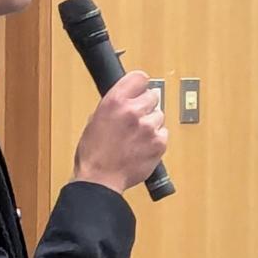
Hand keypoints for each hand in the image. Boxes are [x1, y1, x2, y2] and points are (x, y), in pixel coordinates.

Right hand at [73, 71, 168, 194]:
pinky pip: (164, 133)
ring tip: (136, 137)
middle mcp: (134, 111)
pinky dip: (156, 139)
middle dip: (146, 106)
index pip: (139, 78)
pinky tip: (142, 146)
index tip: (140, 89)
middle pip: (153, 96)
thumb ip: (114, 106)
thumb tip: (127, 99)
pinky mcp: (159, 143)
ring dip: (151, 124)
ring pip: (159, 115)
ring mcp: (148, 127)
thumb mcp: (95, 120)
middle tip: (136, 119)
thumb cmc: (93, 153)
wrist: (100, 179)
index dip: (140, 85)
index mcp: (115, 102)